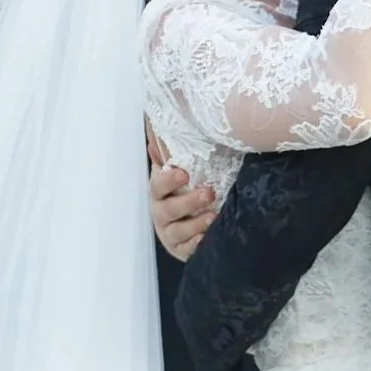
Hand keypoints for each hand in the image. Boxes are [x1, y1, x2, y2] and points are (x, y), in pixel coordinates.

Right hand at [147, 127, 218, 261]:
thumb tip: (158, 120)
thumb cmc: (190, 186)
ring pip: (176, 231)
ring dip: (195, 224)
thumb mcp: (187, 165)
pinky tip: (206, 239)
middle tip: (209, 192)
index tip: (183, 172)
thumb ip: (172, 146)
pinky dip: (196, 244)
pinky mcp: (182, 249)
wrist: (200, 217)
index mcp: (160, 189)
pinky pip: (186, 250)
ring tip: (213, 216)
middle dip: (187, 202)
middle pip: (167, 209)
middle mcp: (161, 211)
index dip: (167, 179)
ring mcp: (170, 232)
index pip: (157, 184)